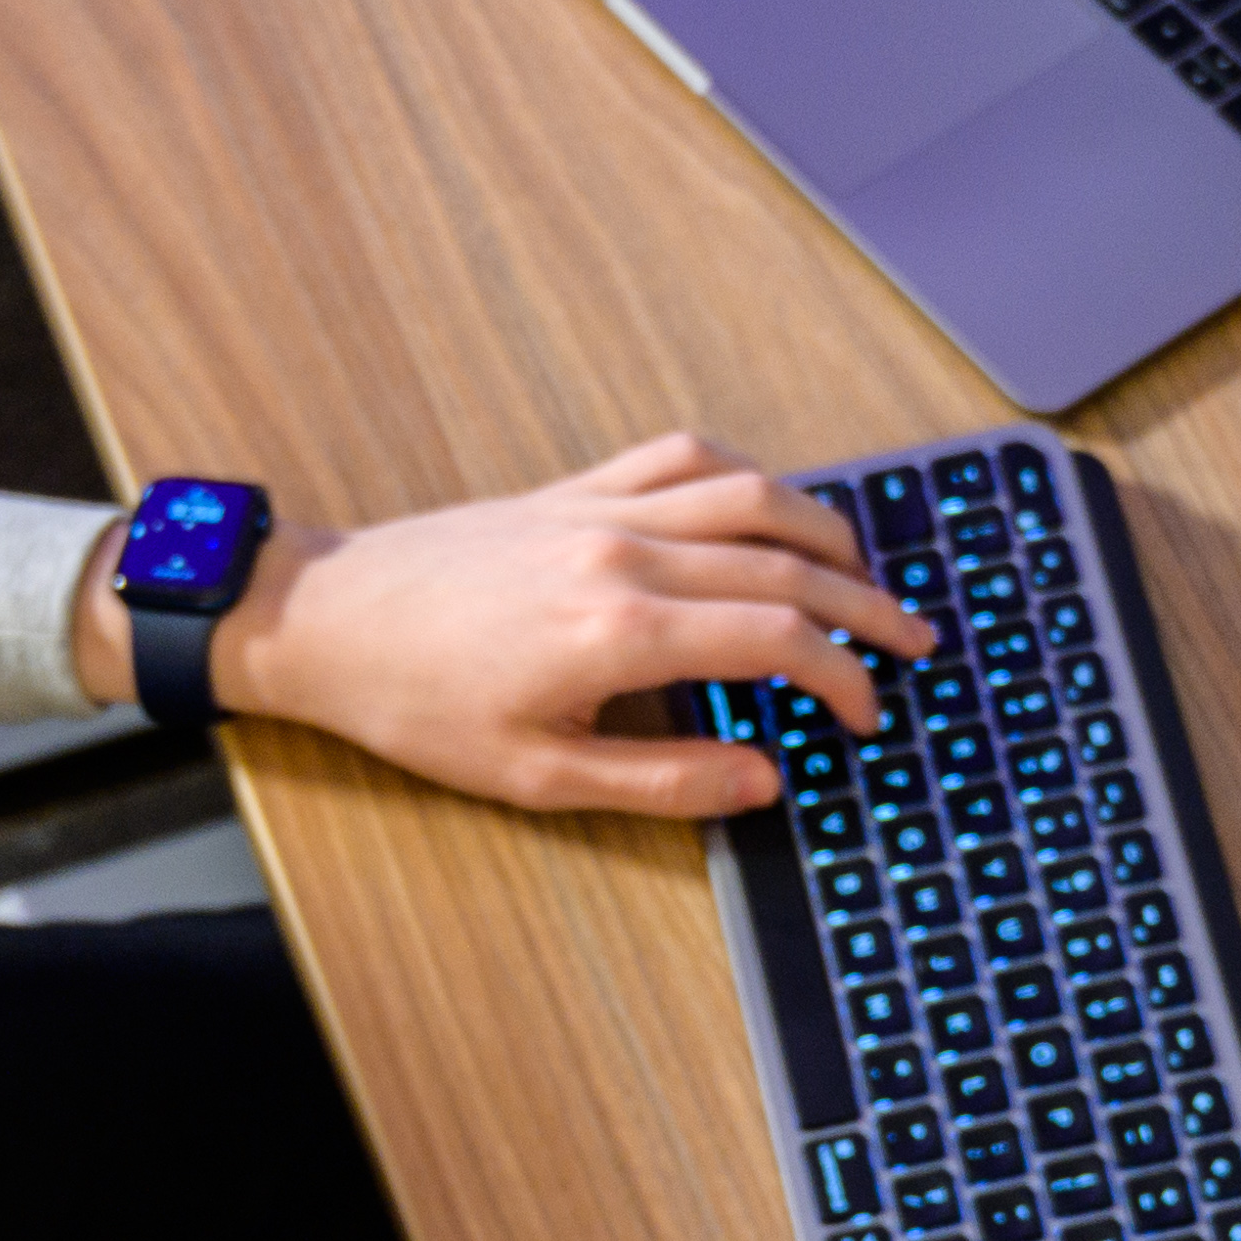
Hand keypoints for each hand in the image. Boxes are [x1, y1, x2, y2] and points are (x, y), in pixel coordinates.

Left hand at [95, 434, 935, 819]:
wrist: (326, 620)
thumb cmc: (418, 707)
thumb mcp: (537, 778)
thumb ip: (661, 782)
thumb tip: (762, 781)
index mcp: (619, 632)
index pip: (775, 640)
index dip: (840, 678)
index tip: (862, 716)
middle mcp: (623, 553)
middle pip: (784, 563)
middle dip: (864, 607)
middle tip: (914, 643)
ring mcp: (599, 508)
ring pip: (751, 495)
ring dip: (824, 532)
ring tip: (866, 575)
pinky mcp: (573, 488)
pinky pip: (683, 459)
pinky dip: (746, 477)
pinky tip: (770, 509)